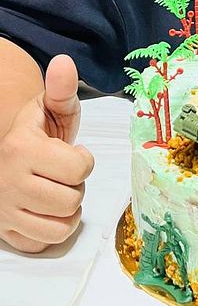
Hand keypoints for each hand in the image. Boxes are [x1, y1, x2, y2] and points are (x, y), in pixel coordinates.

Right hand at [0, 55, 94, 252]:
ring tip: (58, 192)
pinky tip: (46, 211)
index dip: (83, 161)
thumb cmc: (38, 131)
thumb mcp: (50, 106)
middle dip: (75, 187)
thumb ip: (61, 88)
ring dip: (68, 211)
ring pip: (60, 227)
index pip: (78, 168)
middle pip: (71, 200)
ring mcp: (5, 210)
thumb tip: (64, 62)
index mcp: (21, 148)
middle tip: (63, 175)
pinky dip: (52, 232)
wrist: (10, 153)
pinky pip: (44, 243)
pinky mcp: (6, 232)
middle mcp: (9, 182)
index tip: (70, 152)